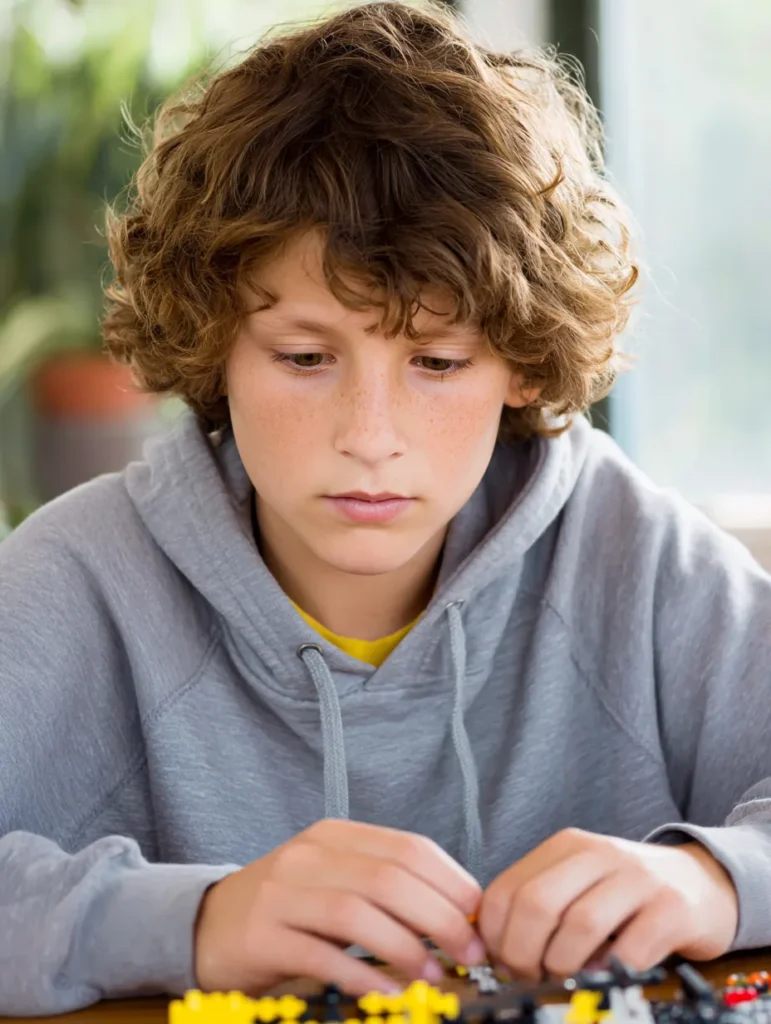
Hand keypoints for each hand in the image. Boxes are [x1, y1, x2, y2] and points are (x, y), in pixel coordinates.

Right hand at [194, 819, 483, 995]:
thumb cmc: (288, 907)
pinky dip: (365, 975)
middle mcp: (309, 855)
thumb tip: (459, 915)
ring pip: (359, 912)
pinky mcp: (263, 934)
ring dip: (407, 948)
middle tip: (469, 953)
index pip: (409, 847)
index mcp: (336, 835)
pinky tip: (391, 993)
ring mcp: (282, 892)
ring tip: (434, 977)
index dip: (452, 882)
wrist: (208, 924)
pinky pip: (323, 955)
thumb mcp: (335, 880)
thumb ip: (386, 888)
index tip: (480, 918)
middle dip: (440, 918)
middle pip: (390, 878)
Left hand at [478, 828, 737, 979]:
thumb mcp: (579, 883)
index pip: (508, 888)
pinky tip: (605, 976)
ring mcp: (637, 878)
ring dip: (563, 966)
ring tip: (565, 979)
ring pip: (580, 925)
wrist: (701, 883)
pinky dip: (608, 973)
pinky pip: (628, 950)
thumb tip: (495, 950)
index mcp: (567, 846)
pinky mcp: (671, 908)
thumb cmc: (627, 894)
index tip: (501, 963)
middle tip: (529, 977)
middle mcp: (599, 853)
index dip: (495, 935)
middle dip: (522, 953)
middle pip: (537, 903)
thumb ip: (541, 904)